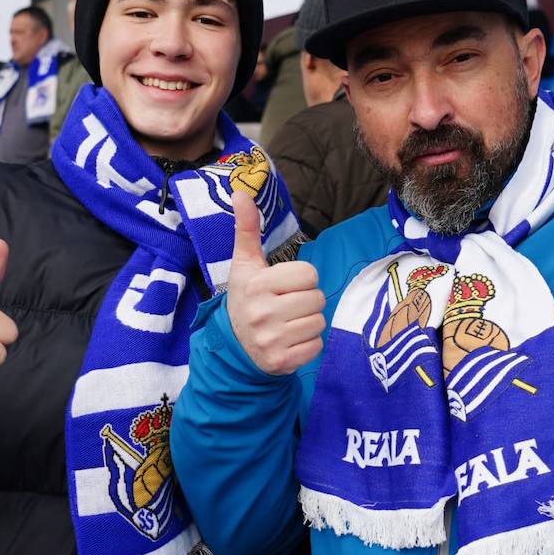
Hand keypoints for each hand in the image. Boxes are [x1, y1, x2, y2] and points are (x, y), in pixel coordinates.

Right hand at [226, 190, 324, 374]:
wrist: (234, 346)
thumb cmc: (246, 297)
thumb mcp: (245, 264)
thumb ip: (247, 228)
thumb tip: (241, 192)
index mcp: (257, 285)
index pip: (308, 274)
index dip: (300, 279)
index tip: (283, 286)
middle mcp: (262, 313)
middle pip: (317, 298)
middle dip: (306, 300)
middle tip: (286, 306)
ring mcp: (271, 340)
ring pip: (319, 322)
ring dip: (308, 322)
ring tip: (287, 323)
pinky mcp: (281, 362)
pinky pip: (316, 346)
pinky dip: (308, 344)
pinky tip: (289, 341)